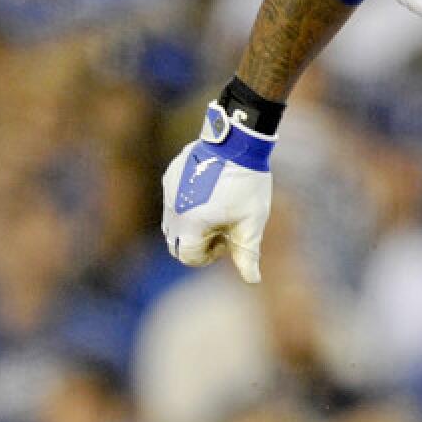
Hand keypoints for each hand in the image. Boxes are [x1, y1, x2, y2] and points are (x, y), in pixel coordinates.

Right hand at [161, 101, 275, 281]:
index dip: (210, 255)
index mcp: (190, 225)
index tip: (228, 239)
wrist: (238, 141)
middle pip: (175, 242)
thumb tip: (253, 281)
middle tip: (222, 227)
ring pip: (171, 221)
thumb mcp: (252, 222)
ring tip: (218, 209)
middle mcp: (172, 209)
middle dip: (197, 243)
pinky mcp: (170, 175)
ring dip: (191, 224)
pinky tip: (212, 189)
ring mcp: (168, 191)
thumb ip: (248, 253)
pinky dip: (187, 204)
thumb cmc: (248, 184)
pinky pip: (173, 199)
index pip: (189, 257)